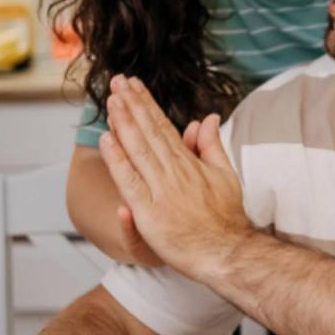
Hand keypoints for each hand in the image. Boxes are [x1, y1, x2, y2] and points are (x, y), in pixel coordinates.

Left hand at [99, 75, 251, 279]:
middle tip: (117, 82)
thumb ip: (212, 146)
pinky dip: (118, 159)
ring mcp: (161, 190)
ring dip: (123, 123)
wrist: (227, 252)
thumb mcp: (225, 175)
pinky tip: (107, 139)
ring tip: (111, 100)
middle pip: (149, 132)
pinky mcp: (149, 212)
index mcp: (189, 163)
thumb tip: (207, 118)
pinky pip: (129, 180)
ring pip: (138, 149)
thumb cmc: (226, 219)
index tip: (133, 86)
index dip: (146, 104)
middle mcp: (175, 172)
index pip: (163, 126)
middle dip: (132, 105)